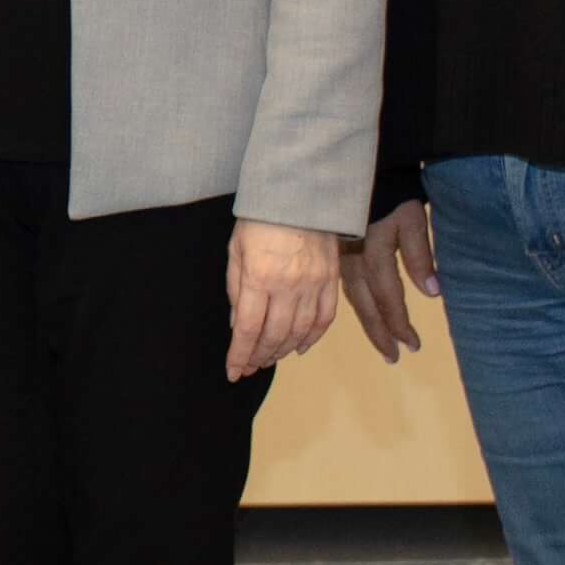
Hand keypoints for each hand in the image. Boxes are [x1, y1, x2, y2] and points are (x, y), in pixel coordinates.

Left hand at [223, 220, 343, 381]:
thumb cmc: (260, 219)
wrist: (300, 193)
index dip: (240, 355)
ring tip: (269, 359)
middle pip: (274, 335)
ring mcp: (314, 284)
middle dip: (259, 357)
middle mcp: (288, 286)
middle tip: (250, 367)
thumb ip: (236, 290)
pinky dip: (312, 338)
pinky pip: (324, 319)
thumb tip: (238, 326)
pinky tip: (299, 348)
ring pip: (300, 332)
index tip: (233, 372)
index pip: (248, 329)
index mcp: (259, 277)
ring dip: (283, 351)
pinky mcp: (332, 280)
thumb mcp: (236, 251)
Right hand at [339, 199, 437, 363]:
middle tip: (394, 357)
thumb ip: (420, 253)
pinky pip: (341, 285)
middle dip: (381, 332)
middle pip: (366, 305)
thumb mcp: (410, 217)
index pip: (388, 297)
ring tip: (381, 343)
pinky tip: (358, 311)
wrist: (350, 165)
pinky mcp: (333, 251)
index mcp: (373, 253)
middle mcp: (352, 261)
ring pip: (351, 298)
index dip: (400, 323)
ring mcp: (339, 257)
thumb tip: (433, 292)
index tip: (412, 346)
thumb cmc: (389, 189)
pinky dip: (351, 303)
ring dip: (368, 322)